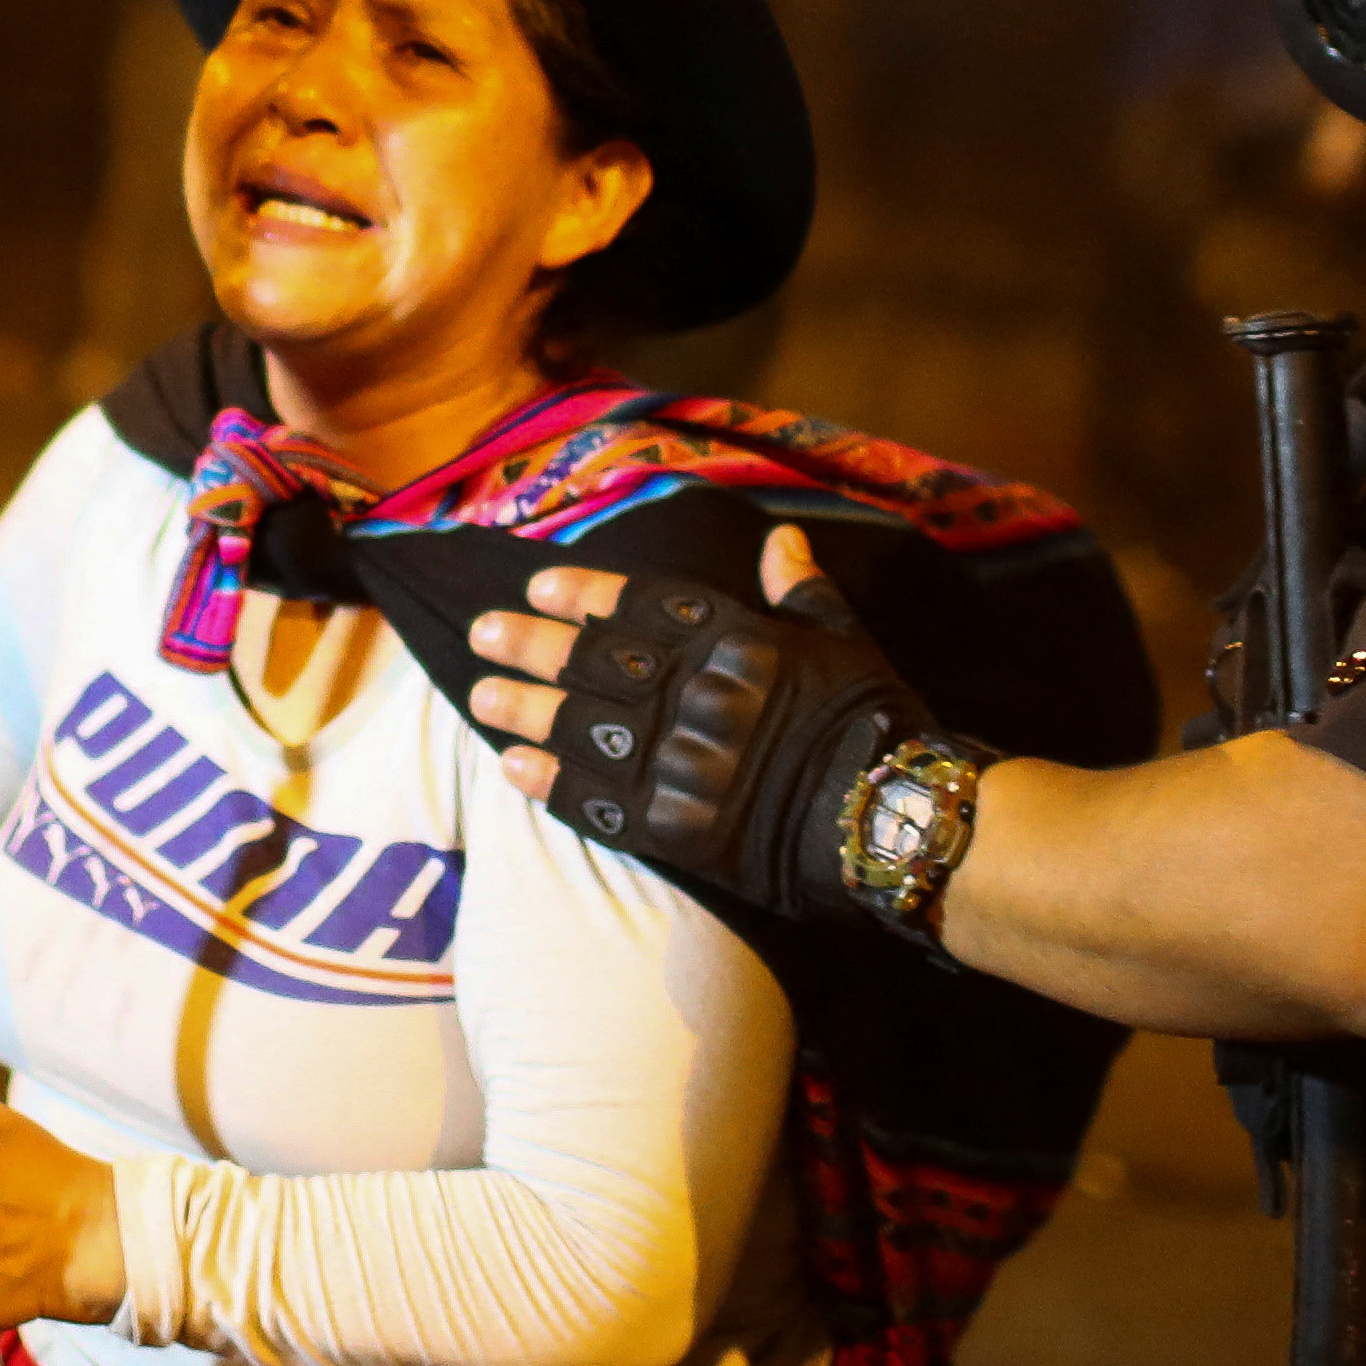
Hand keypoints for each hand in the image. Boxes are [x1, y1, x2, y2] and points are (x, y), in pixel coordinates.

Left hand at [460, 526, 933, 924]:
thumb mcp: (845, 639)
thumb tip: (780, 539)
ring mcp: (678, 761)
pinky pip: (597, 801)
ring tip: (478, 696)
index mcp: (734, 641)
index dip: (586, 593)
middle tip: (481, 631)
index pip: (643, 606)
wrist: (887, 818)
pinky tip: (512, 767)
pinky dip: (550, 783)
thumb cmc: (872, 722)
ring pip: (581, 727)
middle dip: (533, 645)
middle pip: (596, 662)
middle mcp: (695, 693)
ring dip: (525, 710)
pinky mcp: (674, 826)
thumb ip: (802, 592)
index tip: (539, 583)